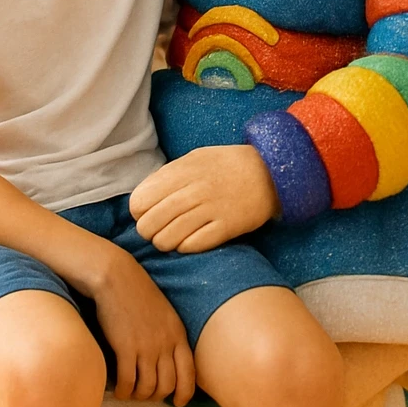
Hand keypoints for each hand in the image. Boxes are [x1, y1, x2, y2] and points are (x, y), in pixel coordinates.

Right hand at [91, 246, 195, 405]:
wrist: (116, 277)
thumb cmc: (137, 293)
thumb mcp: (165, 314)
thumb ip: (169, 336)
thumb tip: (167, 361)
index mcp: (178, 334)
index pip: (189, 373)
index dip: (185, 394)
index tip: (178, 403)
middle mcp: (165, 343)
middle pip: (167, 385)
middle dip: (157, 396)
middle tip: (145, 395)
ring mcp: (146, 346)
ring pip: (147, 387)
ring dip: (138, 396)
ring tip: (129, 393)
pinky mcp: (125, 347)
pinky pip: (127, 381)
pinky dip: (123, 391)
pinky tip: (117, 389)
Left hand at [130, 144, 279, 252]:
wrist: (269, 172)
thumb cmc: (226, 165)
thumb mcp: (194, 159)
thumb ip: (168, 176)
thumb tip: (142, 198)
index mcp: (182, 171)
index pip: (140, 201)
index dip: (138, 212)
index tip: (145, 213)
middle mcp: (194, 191)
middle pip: (150, 223)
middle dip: (147, 231)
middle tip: (156, 230)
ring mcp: (211, 210)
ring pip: (167, 239)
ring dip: (164, 242)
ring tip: (171, 238)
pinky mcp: (227, 227)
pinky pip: (192, 246)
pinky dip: (185, 247)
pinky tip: (189, 241)